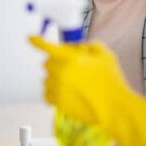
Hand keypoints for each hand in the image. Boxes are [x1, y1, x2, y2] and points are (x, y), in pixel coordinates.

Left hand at [28, 35, 145, 145]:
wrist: (114, 107)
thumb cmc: (111, 80)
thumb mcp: (105, 55)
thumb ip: (90, 45)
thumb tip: (79, 47)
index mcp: (70, 59)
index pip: (48, 46)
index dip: (38, 41)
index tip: (31, 37)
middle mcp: (60, 73)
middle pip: (48, 63)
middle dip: (57, 61)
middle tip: (73, 65)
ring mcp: (57, 89)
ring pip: (47, 79)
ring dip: (56, 77)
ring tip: (72, 81)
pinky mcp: (58, 103)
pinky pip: (47, 94)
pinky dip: (53, 91)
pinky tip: (65, 91)